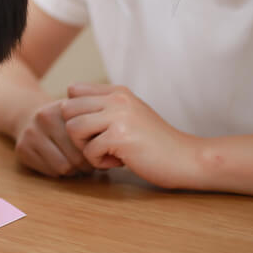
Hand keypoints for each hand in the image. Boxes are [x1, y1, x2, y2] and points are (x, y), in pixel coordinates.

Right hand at [13, 98, 93, 176]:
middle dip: (87, 165)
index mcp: (62, 107)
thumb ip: (98, 125)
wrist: (27, 114)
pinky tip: (62, 163)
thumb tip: (118, 155)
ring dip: (74, 171)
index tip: (100, 152)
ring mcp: (30, 134)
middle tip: (91, 163)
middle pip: (76, 157)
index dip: (97, 151)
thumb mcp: (80, 112)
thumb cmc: (63, 119)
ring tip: (78, 164)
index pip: (87, 141)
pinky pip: (50, 173)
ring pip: (63, 168)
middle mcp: (44, 118)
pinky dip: (60, 173)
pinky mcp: (22, 150)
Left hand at [62, 83, 201, 188]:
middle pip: (66, 109)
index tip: (93, 129)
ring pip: (72, 128)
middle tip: (97, 144)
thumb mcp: (131, 114)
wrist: (186, 159)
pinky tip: (120, 162)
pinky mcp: (120, 137)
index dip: (75, 113)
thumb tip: (66, 108)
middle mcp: (116, 98)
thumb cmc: (155, 142)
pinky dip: (99, 163)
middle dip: (75, 132)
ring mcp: (119, 116)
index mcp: (117, 91)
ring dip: (85, 147)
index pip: (73, 90)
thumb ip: (105, 107)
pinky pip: (89, 151)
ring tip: (107, 153)